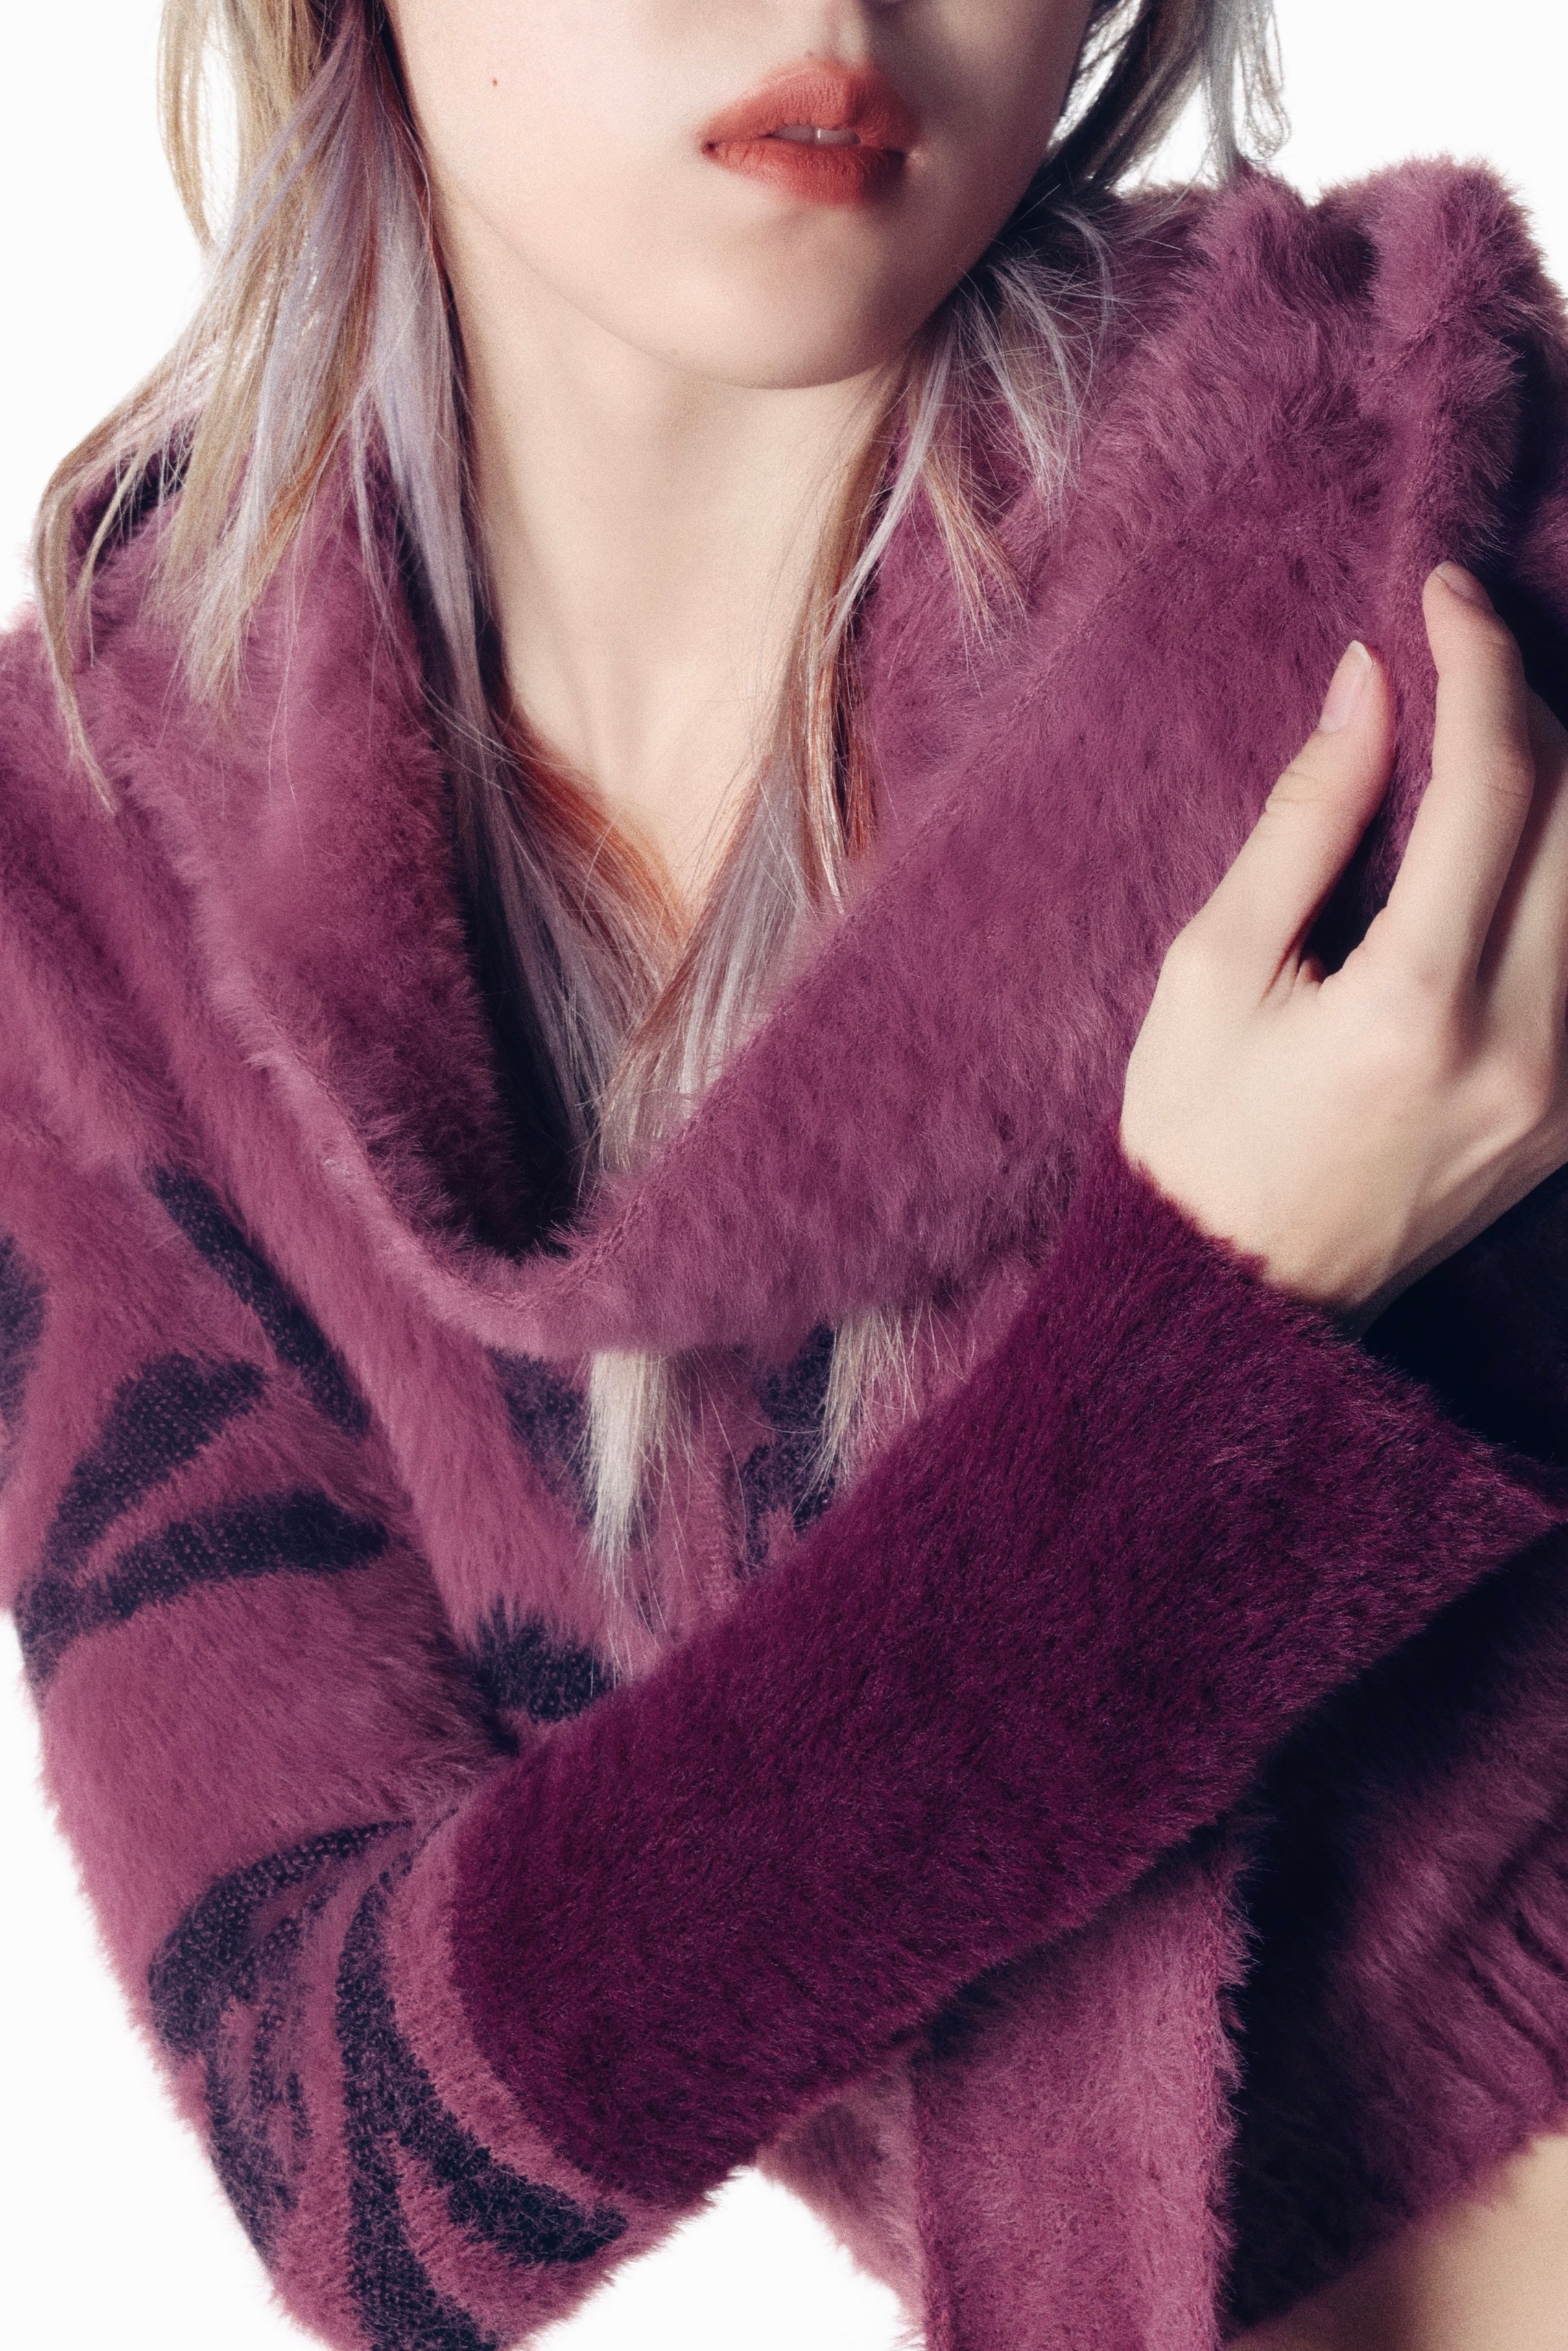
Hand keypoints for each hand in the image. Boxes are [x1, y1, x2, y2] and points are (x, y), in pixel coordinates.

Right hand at [1120, 563, 1567, 1323]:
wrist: (1241, 1301)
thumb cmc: (1198, 1138)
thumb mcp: (1210, 973)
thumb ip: (1304, 822)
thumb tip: (1369, 684)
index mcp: (1412, 1008)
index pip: (1497, 783)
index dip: (1479, 662)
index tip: (1443, 594)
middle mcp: (1520, 1046)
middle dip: (1534, 707)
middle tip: (1466, 662)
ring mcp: (1564, 1087)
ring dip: (1563, 785)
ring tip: (1493, 739)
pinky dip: (1564, 874)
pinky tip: (1517, 841)